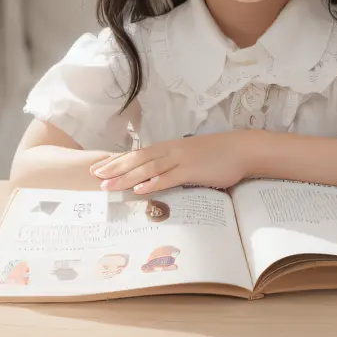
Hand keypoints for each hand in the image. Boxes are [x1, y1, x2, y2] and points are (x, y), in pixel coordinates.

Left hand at [90, 132, 254, 193]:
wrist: (242, 149)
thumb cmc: (218, 154)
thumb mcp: (192, 155)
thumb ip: (175, 164)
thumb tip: (160, 175)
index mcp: (170, 147)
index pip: (138, 153)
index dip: (117, 160)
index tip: (99, 167)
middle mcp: (171, 151)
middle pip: (137, 159)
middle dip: (115, 168)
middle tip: (95, 176)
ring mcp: (181, 160)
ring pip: (148, 168)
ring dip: (127, 177)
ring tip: (109, 185)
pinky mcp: (192, 170)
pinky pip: (169, 178)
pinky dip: (153, 183)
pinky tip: (139, 190)